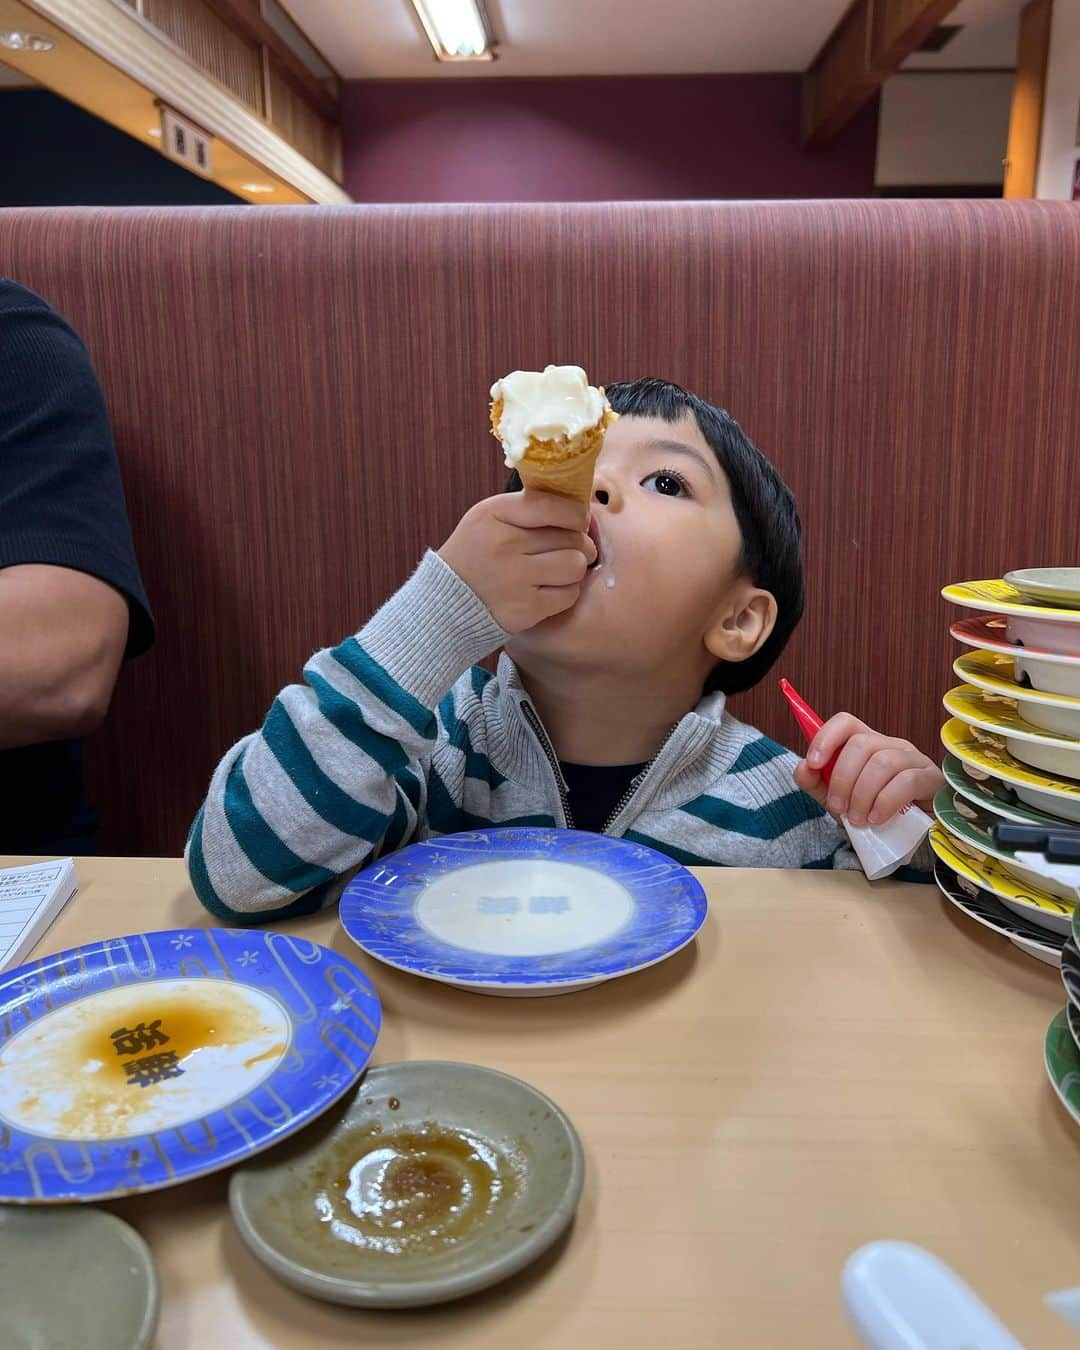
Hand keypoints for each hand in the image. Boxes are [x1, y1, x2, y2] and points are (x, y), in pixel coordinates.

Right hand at [439, 489, 595, 633]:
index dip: (575, 514)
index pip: (553, 506)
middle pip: (570, 537)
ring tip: (561, 569)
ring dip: (575, 567)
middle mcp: (503, 545)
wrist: (444, 602)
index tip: (578, 521)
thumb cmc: (476, 554)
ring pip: (575, 565)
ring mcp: (514, 579)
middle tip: (570, 548)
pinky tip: (550, 589)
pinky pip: (569, 595)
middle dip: (578, 542)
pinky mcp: (525, 609)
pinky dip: (566, 592)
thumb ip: (528, 507)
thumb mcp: (489, 518)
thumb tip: (580, 508)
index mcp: (494, 514)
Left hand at [793, 713, 943, 826]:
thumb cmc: (870, 810)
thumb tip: (803, 767)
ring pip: (882, 762)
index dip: (826, 737)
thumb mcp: (836, 798)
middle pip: (862, 743)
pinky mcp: (931, 778)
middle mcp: (891, 744)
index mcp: (866, 743)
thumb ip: (815, 782)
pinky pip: (906, 781)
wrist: (905, 837)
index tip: (813, 763)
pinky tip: (876, 819)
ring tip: (857, 819)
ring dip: (862, 794)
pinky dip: (885, 802)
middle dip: (842, 778)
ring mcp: (914, 758)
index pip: (845, 722)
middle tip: (838, 807)